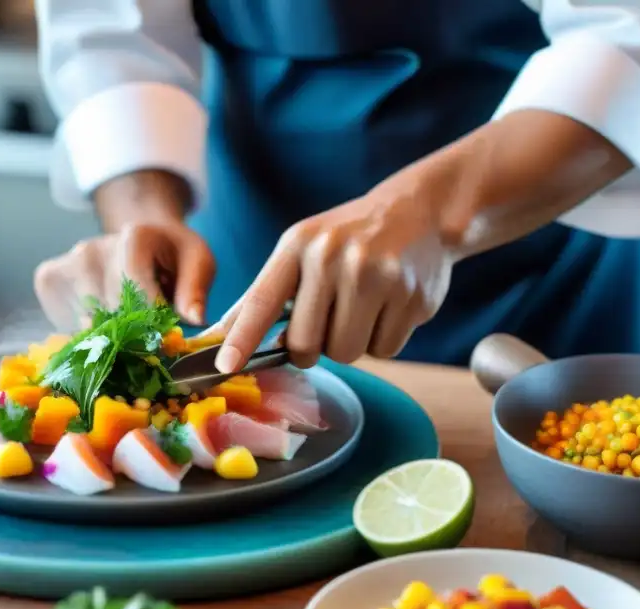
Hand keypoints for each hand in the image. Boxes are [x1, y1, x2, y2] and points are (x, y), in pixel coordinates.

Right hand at [34, 220, 215, 330]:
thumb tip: (194, 319)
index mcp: (134, 237)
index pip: (136, 291)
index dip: (150, 319)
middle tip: (146, 332)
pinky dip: (84, 332)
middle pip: (109, 312)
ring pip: (86, 323)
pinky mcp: (48, 279)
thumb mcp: (197, 262)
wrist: (140, 237)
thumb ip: (195, 289)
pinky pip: (65, 323)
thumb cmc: (171, 254)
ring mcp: (67, 264)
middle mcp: (91, 248)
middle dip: (131, 331)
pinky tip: (103, 318)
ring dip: (108, 333)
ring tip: (125, 321)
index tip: (163, 332)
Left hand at [210, 191, 454, 372]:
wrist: (420, 211)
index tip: (224, 365)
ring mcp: (377, 275)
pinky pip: (384, 351)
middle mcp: (334, 256)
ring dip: (349, 344)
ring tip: (360, 309)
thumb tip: (219, 337)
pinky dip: (381, 340)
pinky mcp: (412, 296)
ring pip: (346, 353)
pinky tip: (388, 307)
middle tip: (325, 323)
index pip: (261, 300)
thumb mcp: (301, 250)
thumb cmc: (346, 240)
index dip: (241, 338)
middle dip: (311, 348)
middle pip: (306, 343)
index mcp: (298, 244)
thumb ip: (264, 295)